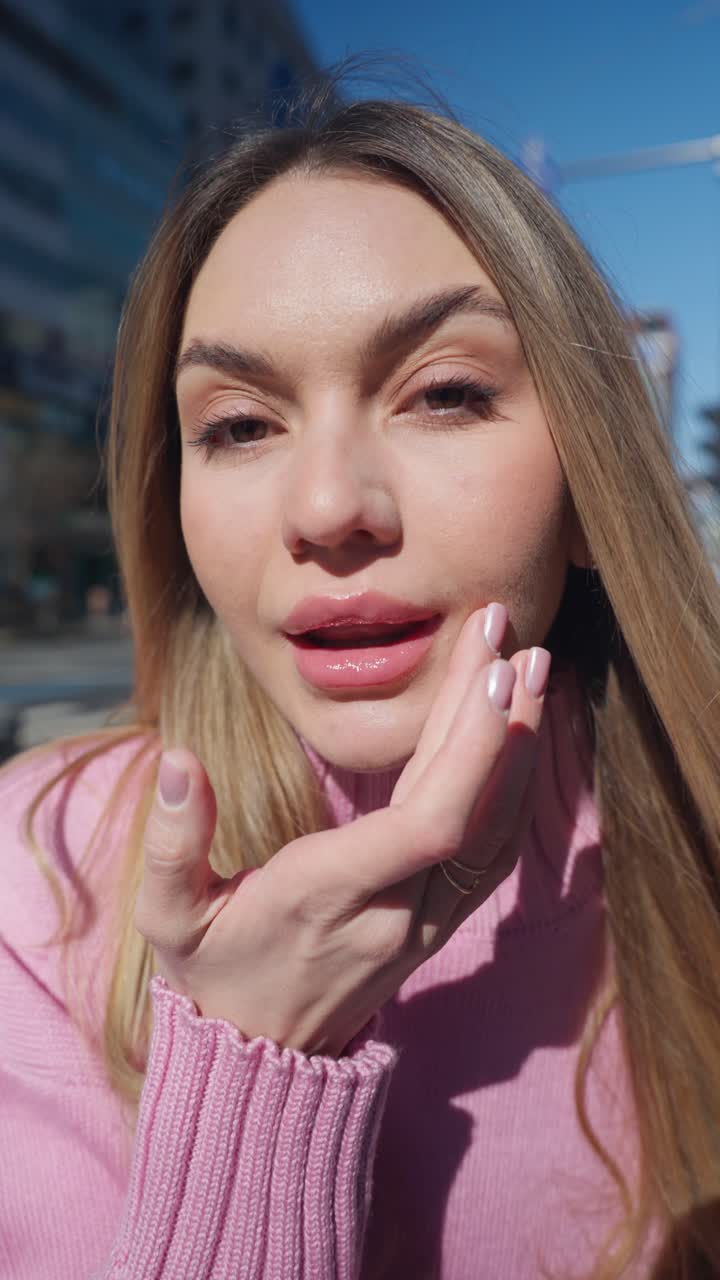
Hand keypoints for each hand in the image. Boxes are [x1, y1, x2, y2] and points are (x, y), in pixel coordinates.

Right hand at [134, 606, 549, 1056]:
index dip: (467, 753)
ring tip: (529, 663)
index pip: (425, 828)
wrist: (264, 1056)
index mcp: (329, 896)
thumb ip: (175, 843)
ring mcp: (426, 920)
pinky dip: (510, 781)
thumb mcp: (170, 918)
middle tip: (504, 628)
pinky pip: (491, 847)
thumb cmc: (213, 973)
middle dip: (494, 715)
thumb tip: (181, 760)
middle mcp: (395, 910)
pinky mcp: (439, 919)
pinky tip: (517, 727)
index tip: (484, 674)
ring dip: (516, 743)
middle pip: (470, 811)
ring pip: (494, 830)